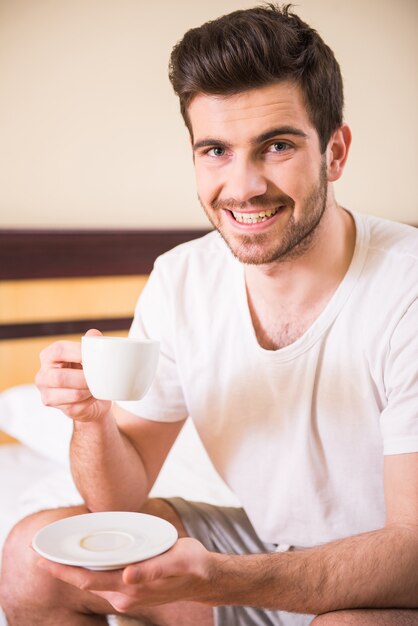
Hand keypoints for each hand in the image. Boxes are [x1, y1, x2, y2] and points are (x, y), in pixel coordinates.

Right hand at [36, 329, 110, 422]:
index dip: (78, 352)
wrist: (92, 397)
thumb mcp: (89, 355)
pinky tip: (94, 396)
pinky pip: (77, 406)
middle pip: (61, 378)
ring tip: (98, 385)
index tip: (95, 356)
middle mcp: (43, 375)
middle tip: (99, 375)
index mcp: (48, 356)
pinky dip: (91, 401)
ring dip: (90, 390)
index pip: (59, 351)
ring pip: (73, 394)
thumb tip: (93, 334)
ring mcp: (47, 394)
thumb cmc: (87, 371)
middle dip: (85, 378)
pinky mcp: (59, 409)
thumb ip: (91, 343)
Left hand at [37, 538, 219, 613]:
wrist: (206, 579)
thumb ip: (152, 570)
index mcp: (129, 588)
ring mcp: (125, 594)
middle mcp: (123, 595)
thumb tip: (127, 576)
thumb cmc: (192, 565)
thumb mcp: (176, 561)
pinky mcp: (130, 589)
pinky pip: (102, 580)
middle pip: (84, 581)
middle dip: (61, 569)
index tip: (42, 560)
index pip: (87, 579)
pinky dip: (89, 569)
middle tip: (40, 553)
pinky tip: (85, 559)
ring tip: (57, 553)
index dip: (62, 571)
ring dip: (73, 569)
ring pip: (92, 581)